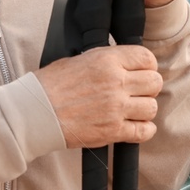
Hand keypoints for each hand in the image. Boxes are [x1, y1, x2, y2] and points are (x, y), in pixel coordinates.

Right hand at [36, 45, 161, 147]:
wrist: (34, 113)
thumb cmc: (49, 85)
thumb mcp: (77, 59)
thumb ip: (104, 61)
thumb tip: (121, 64)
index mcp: (107, 60)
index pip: (146, 58)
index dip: (147, 65)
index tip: (141, 71)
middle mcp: (115, 82)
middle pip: (154, 82)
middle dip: (148, 87)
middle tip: (137, 91)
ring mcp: (116, 108)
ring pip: (152, 107)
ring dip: (145, 109)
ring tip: (132, 110)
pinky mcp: (112, 131)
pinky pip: (144, 131)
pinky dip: (144, 130)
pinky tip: (134, 126)